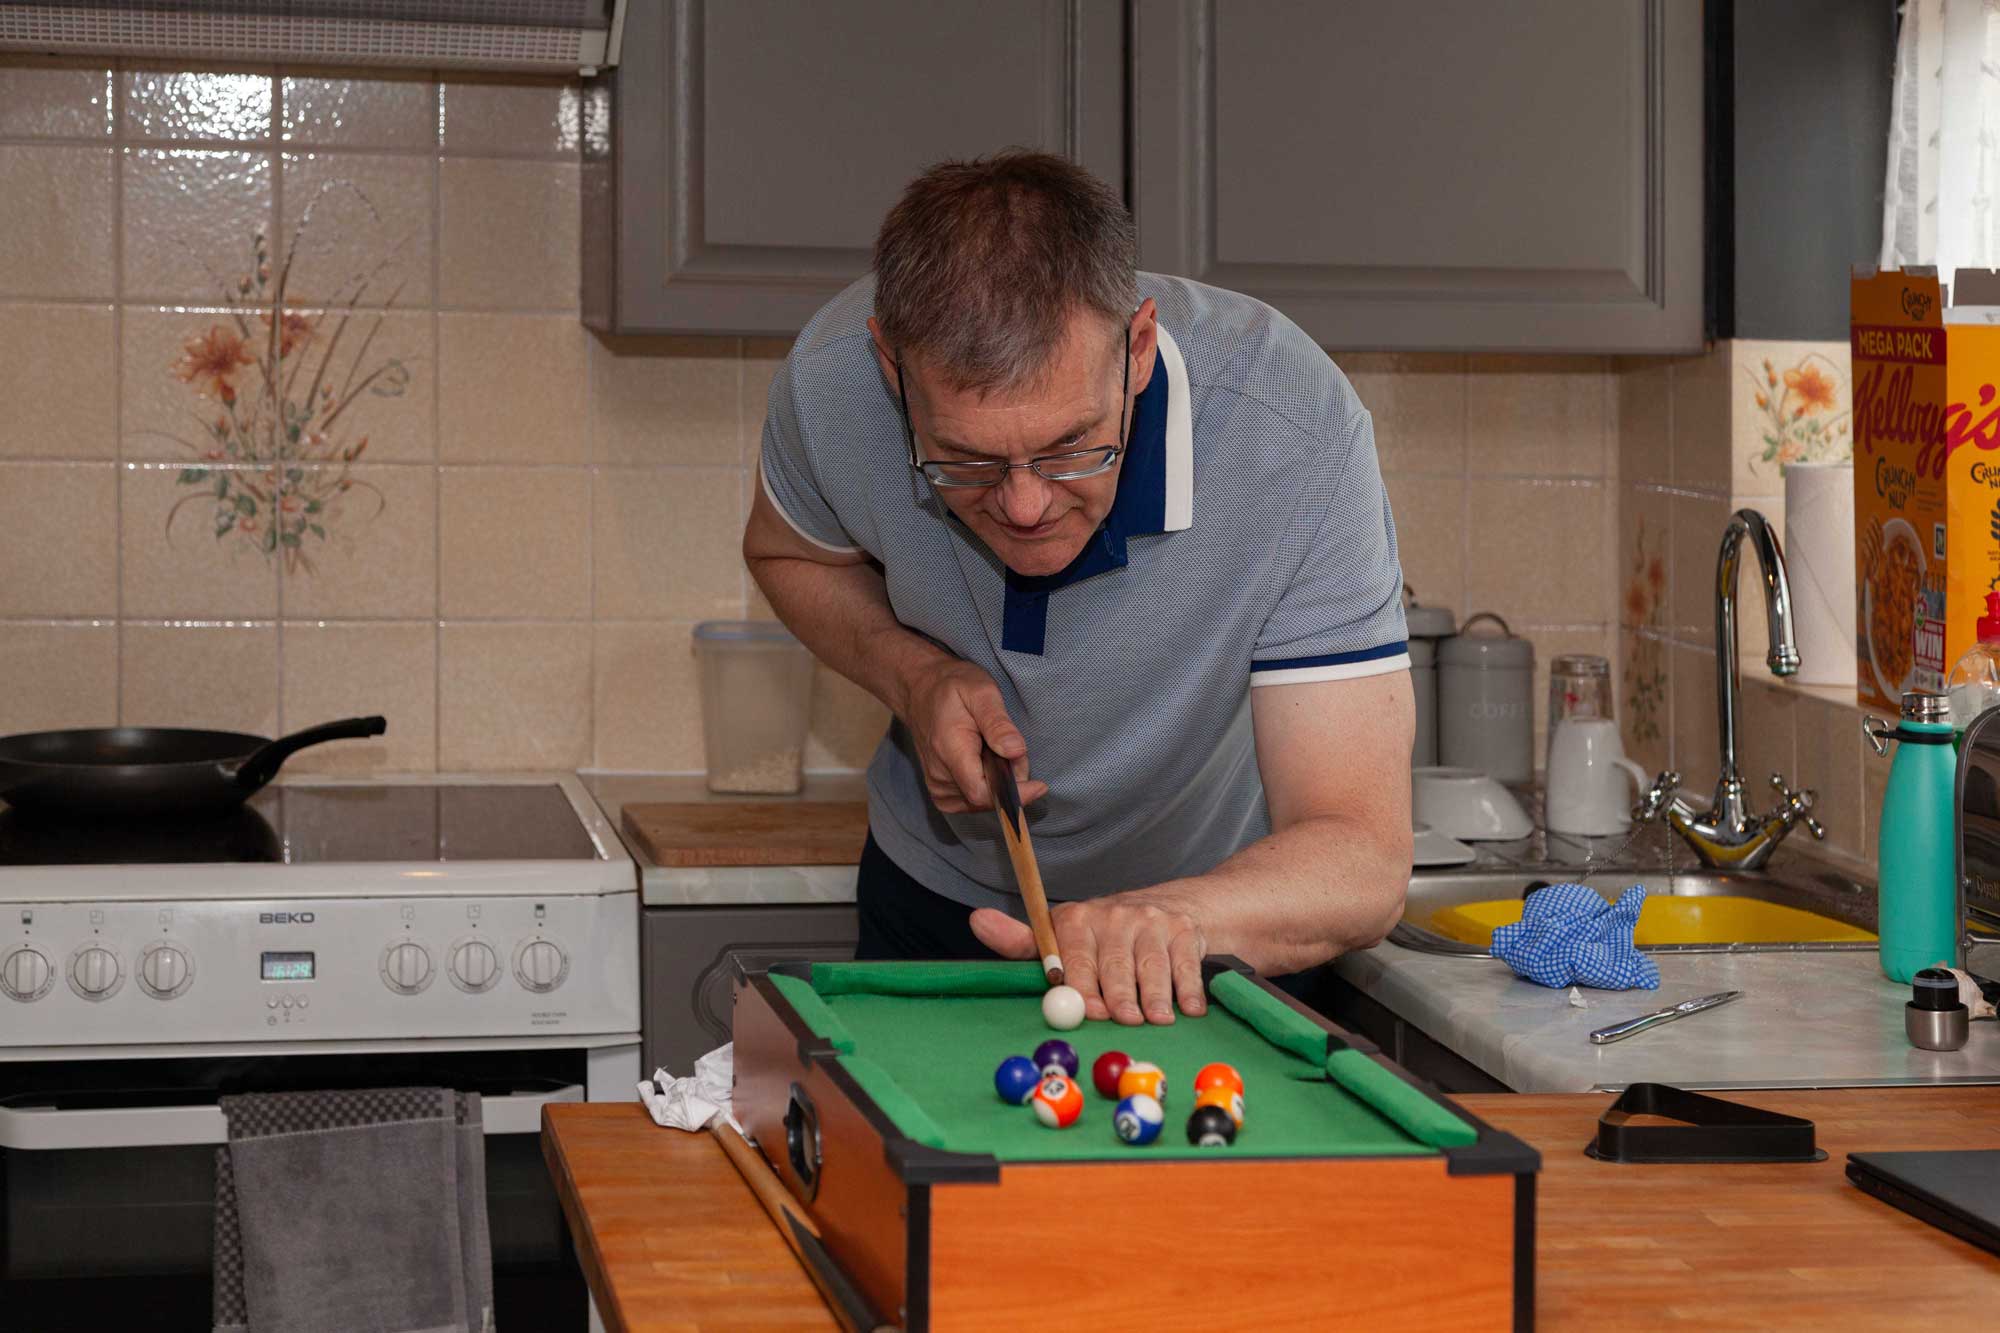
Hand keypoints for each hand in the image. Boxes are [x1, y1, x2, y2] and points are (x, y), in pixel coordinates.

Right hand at [899, 657, 1047, 813]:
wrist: (921, 690)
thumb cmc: (952, 688)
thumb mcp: (981, 692)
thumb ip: (998, 723)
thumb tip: (1016, 751)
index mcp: (950, 752)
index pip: (982, 793)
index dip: (1014, 794)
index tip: (1039, 786)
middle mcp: (939, 775)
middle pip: (987, 797)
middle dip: (1010, 779)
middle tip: (1012, 746)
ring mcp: (937, 786)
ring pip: (981, 800)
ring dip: (998, 782)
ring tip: (996, 749)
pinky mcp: (939, 790)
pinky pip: (970, 801)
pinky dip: (986, 787)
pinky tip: (986, 765)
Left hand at [971, 891, 1208, 1024]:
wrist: (1166, 908)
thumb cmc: (1101, 937)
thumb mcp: (1060, 937)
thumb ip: (1022, 942)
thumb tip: (976, 920)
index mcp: (1076, 919)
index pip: (1074, 955)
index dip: (1081, 984)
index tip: (1088, 1010)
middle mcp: (1114, 915)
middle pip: (1114, 964)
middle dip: (1119, 996)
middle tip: (1124, 1021)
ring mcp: (1152, 922)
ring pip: (1151, 967)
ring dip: (1154, 999)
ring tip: (1156, 1021)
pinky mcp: (1185, 931)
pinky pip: (1186, 967)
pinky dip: (1187, 993)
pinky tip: (1188, 1010)